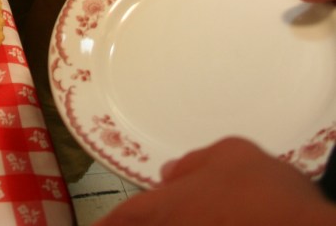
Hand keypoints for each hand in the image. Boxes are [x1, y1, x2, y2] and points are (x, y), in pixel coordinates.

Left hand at [97, 137, 335, 225]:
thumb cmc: (269, 193)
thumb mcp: (232, 154)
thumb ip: (194, 164)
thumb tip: (168, 174)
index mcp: (167, 209)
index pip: (121, 219)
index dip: (105, 225)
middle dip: (131, 223)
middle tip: (124, 219)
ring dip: (163, 221)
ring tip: (171, 214)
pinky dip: (197, 225)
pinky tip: (211, 218)